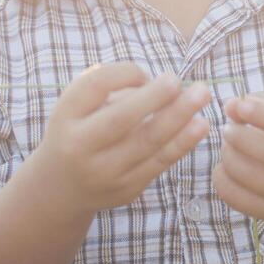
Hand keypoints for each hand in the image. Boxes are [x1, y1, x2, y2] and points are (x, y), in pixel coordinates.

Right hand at [32, 63, 209, 216]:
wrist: (60, 188)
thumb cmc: (78, 131)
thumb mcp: (78, 106)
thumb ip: (107, 88)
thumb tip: (156, 84)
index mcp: (64, 117)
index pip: (95, 86)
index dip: (124, 73)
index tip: (145, 73)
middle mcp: (79, 147)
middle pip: (120, 119)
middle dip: (153, 97)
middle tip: (178, 79)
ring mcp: (104, 172)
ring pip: (146, 143)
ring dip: (179, 117)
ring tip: (202, 95)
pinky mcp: (125, 190)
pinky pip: (159, 163)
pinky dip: (182, 142)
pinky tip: (201, 125)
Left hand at [212, 94, 263, 220]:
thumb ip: (261, 104)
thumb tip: (231, 106)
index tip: (241, 105)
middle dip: (244, 139)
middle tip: (226, 129)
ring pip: (257, 178)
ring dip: (231, 158)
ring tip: (226, 147)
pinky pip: (242, 201)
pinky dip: (224, 182)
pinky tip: (223, 168)